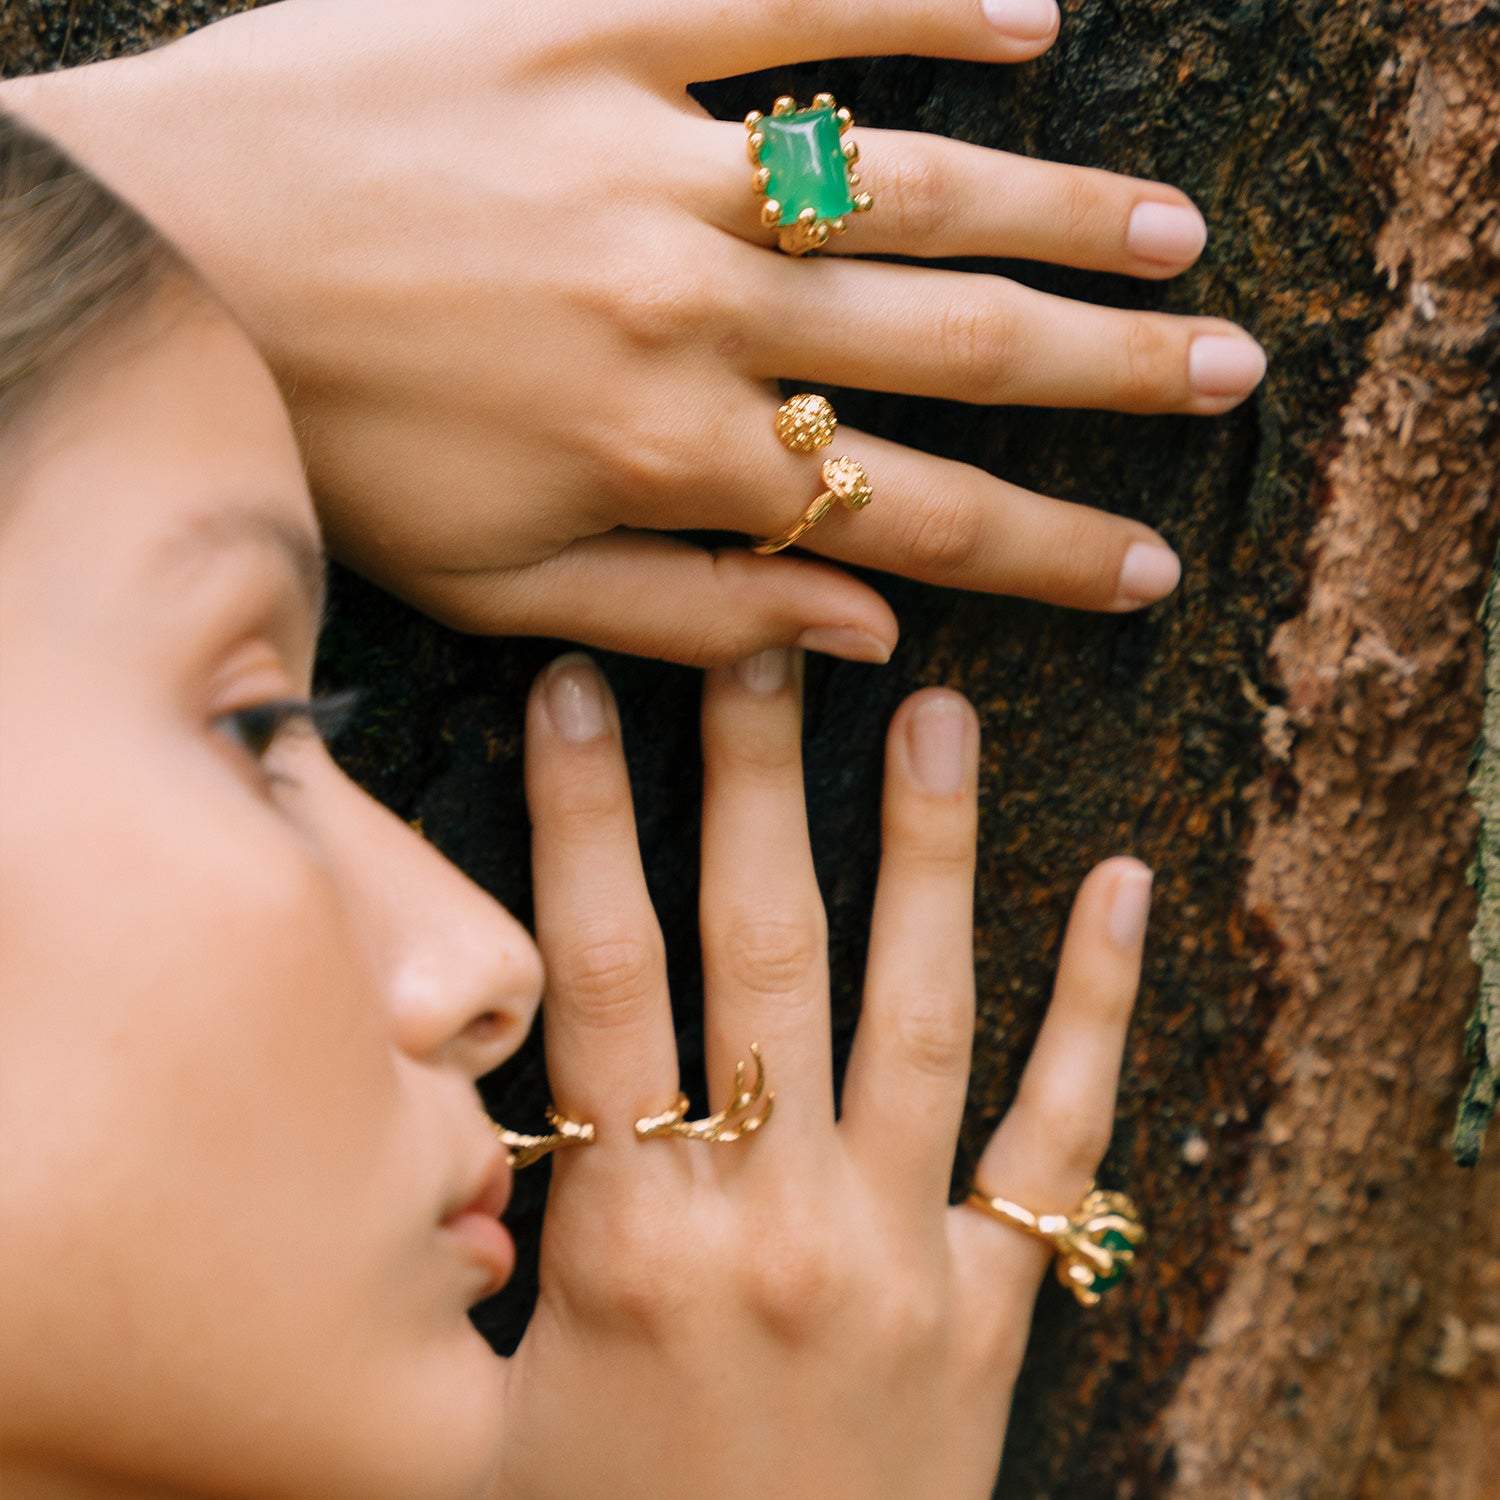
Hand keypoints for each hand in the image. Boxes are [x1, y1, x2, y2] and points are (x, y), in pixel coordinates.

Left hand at [4, 0, 1263, 664]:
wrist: (149, 270)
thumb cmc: (324, 449)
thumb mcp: (499, 591)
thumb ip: (695, 616)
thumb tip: (863, 634)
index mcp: (670, 456)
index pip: (911, 517)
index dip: (1043, 550)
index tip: (1148, 567)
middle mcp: (688, 306)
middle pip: (950, 342)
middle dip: (1104, 371)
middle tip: (1225, 370)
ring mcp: (641, 153)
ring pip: (904, 176)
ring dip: (1058, 203)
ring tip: (1169, 231)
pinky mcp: (575, 21)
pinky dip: (913, 2)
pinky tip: (1028, 16)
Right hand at [492, 651, 1149, 1497]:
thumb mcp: (490, 1397)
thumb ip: (487, 1236)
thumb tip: (454, 1086)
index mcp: (632, 1243)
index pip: (599, 977)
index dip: (582, 818)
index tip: (583, 691)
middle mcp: (773, 1225)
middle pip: (761, 957)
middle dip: (753, 784)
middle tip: (766, 646)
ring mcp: (903, 1259)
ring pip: (918, 1012)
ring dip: (931, 853)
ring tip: (937, 717)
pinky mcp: (995, 1309)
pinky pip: (1058, 1136)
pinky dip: (1097, 1005)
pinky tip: (1122, 886)